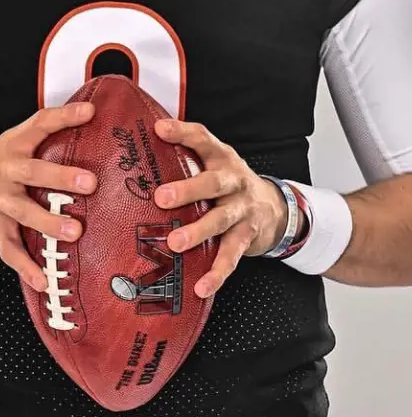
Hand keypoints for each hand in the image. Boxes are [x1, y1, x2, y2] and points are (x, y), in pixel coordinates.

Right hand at [0, 101, 97, 291]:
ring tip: (74, 231)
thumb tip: (89, 119)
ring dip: (48, 222)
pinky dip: (27, 267)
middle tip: (89, 183)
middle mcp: (4, 172)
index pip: (39, 124)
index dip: (64, 117)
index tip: (89, 112)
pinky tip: (44, 280)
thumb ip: (43, 136)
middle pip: (32, 172)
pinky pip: (10, 250)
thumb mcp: (11, 144)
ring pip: (23, 212)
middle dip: (61, 177)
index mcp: (13, 146)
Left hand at [153, 119, 294, 299]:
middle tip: (161, 198)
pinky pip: (231, 256)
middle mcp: (234, 181)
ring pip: (221, 220)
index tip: (160, 129)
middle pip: (213, 182)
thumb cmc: (229, 183)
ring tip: (175, 243)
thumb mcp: (214, 163)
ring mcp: (242, 209)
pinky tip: (200, 286)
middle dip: (188, 190)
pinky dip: (216, 273)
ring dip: (198, 232)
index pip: (203, 139)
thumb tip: (141, 146)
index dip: (182, 133)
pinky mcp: (247, 237)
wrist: (276, 208)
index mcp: (221, 158)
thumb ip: (185, 156)